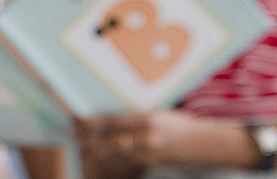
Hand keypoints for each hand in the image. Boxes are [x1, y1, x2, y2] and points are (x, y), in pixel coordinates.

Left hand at [74, 110, 199, 170]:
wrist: (204, 143)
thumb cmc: (182, 125)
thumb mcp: (159, 114)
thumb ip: (138, 117)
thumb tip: (115, 118)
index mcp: (146, 118)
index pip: (113, 120)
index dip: (93, 122)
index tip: (78, 119)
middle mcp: (146, 136)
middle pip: (109, 138)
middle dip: (88, 137)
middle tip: (73, 133)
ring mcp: (148, 151)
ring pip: (114, 152)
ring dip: (96, 150)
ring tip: (82, 148)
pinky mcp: (151, 162)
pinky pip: (127, 160)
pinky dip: (112, 158)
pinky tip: (102, 157)